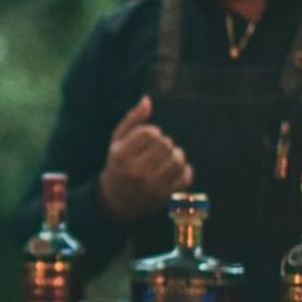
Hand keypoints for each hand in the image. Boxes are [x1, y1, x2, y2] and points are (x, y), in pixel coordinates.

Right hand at [97, 95, 192, 223]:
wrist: (115, 201)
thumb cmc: (118, 164)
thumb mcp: (117, 141)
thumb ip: (131, 120)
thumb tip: (147, 100)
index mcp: (122, 156)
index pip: (150, 133)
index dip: (153, 131)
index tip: (149, 138)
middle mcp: (136, 172)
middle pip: (165, 144)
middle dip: (164, 143)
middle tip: (158, 149)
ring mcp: (151, 187)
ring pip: (178, 160)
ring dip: (176, 155)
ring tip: (168, 157)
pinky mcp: (163, 198)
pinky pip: (185, 177)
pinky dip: (185, 170)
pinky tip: (176, 170)